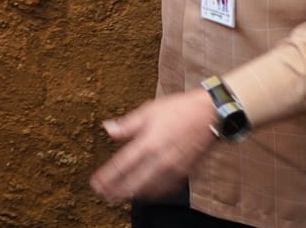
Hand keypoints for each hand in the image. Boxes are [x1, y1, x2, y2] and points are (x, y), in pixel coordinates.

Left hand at [90, 89, 216, 205]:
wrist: (210, 114)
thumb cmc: (180, 109)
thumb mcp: (150, 110)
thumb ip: (127, 125)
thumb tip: (107, 129)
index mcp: (148, 143)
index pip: (121, 166)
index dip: (106, 177)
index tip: (95, 184)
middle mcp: (160, 160)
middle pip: (133, 184)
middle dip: (116, 192)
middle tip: (104, 195)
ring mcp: (174, 169)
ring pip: (149, 190)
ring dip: (133, 194)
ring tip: (120, 196)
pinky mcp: (185, 173)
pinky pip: (166, 190)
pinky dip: (153, 194)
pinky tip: (146, 192)